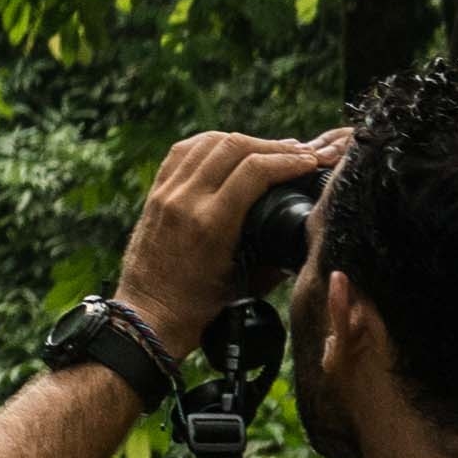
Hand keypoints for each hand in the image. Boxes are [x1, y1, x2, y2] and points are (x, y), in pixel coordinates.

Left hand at [104, 123, 342, 354]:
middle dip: (273, 146)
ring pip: (208, 143)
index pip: (254, 170)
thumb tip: (306, 233)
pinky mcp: (155, 194)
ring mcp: (166, 193)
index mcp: (210, 224)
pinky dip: (210, 143)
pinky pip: (182, 151)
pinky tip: (229, 147)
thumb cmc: (196, 309)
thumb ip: (277, 258)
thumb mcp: (245, 285)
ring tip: (270, 149)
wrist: (147, 316)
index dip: (288, 160)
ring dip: (244, 141)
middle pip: (233, 147)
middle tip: (298, 152)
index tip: (310, 162)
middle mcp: (185, 201)